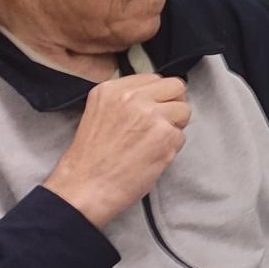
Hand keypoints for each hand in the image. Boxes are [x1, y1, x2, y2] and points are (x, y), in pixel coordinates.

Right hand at [42, 75, 189, 228]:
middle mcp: (132, 97)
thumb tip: (156, 95)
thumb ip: (125, 99)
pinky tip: (150, 157)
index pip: (154, 79)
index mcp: (112, 89)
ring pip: (184, 110)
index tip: (149, 113)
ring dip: (174, 128)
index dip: (157, 98)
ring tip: (151, 144)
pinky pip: (182, 136)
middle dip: (173, 105)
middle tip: (159, 126)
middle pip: (176, 87)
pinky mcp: (165, 135)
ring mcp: (151, 115)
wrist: (84, 188)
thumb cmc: (90, 158)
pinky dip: (171, 149)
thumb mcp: (99, 113)